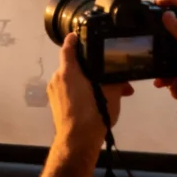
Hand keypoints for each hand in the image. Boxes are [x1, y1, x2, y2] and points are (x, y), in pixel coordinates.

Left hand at [48, 33, 133, 157]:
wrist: (77, 141)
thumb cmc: (93, 114)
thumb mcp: (112, 95)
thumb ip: (116, 81)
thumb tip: (123, 78)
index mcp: (68, 71)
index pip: (68, 48)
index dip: (73, 39)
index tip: (77, 34)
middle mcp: (57, 78)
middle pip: (73, 66)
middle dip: (91, 69)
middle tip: (108, 75)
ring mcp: (54, 92)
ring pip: (72, 81)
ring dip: (88, 83)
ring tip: (108, 93)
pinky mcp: (55, 104)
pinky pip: (69, 92)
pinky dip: (81, 93)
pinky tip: (97, 102)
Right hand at [153, 0, 176, 100]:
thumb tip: (166, 14)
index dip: (173, 2)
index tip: (156, 3)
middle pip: (176, 33)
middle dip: (161, 42)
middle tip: (148, 44)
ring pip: (171, 55)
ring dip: (162, 67)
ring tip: (160, 80)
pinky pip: (175, 72)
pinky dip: (170, 79)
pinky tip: (170, 88)